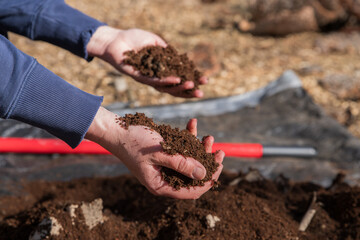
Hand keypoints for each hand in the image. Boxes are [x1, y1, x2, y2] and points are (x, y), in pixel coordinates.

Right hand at [85, 107, 223, 198]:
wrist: (116, 129)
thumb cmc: (134, 142)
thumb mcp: (160, 153)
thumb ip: (182, 164)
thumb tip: (204, 174)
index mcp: (161, 186)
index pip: (192, 192)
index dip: (209, 180)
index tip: (220, 164)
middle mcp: (164, 179)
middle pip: (193, 177)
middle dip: (207, 162)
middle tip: (219, 149)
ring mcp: (164, 167)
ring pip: (189, 163)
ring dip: (200, 149)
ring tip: (207, 136)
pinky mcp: (164, 156)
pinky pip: (180, 150)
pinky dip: (188, 139)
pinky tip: (192, 123)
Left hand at [87, 26, 206, 97]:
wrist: (114, 39)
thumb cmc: (133, 39)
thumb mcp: (155, 42)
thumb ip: (166, 50)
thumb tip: (179, 57)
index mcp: (161, 70)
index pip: (179, 77)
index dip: (192, 80)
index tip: (205, 81)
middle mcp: (155, 77)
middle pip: (174, 87)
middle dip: (188, 90)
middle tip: (201, 93)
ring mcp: (147, 78)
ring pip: (166, 87)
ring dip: (179, 87)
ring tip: (192, 85)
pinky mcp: (139, 77)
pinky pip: (154, 81)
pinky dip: (166, 81)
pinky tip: (176, 80)